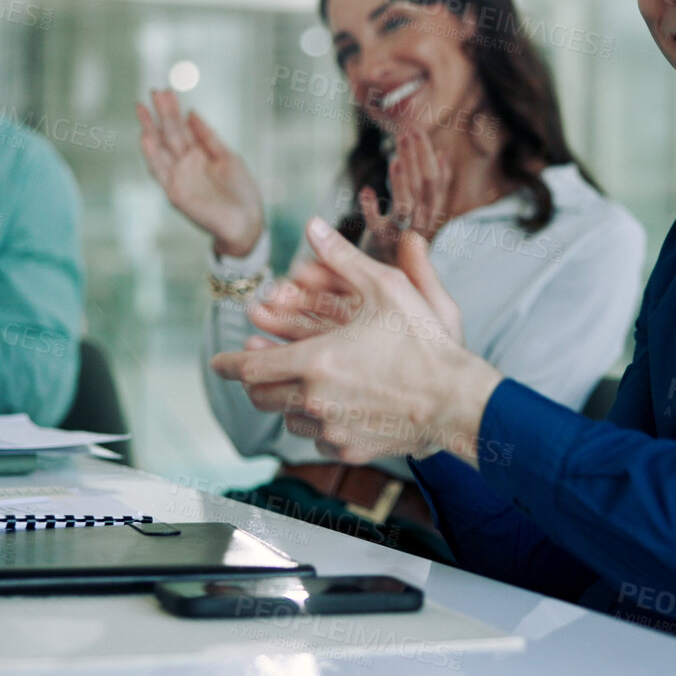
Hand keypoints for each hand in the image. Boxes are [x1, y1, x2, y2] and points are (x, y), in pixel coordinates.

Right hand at [137, 89, 264, 257]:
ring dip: (150, 130)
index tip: (166, 90)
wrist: (247, 222)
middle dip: (161, 113)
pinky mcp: (176, 192)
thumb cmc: (241, 191)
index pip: (181, 127)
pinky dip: (152, 155)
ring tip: (142, 109)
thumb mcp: (228, 157)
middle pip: (169, 134)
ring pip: (160, 149)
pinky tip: (146, 138)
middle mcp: (185, 164)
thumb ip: (208, 137)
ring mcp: (178, 177)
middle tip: (154, 90)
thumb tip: (192, 112)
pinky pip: (160, 172)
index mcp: (198, 154)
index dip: (173, 109)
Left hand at [211, 217, 498, 465]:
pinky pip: (316, 439)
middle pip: (261, 396)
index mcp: (315, 361)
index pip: (249, 368)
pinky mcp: (349, 449)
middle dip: (255, 381)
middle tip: (258, 370)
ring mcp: (331, 429)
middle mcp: (315, 400)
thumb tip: (314, 226)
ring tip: (299, 387)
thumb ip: (343, 257)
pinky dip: (316, 424)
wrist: (457, 400)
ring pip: (287, 419)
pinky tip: (330, 410)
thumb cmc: (424, 343)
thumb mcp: (387, 289)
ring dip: (287, 402)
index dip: (229, 364)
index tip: (218, 363)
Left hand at [359, 126, 449, 259]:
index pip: (436, 181)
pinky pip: (378, 226)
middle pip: (424, 188)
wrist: (387, 283)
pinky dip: (372, 209)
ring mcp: (402, 237)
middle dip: (417, 158)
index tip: (419, 130)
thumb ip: (430, 186)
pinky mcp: (381, 246)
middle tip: (407, 132)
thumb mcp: (420, 212)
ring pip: (407, 205)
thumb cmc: (401, 241)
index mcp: (432, 214)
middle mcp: (421, 226)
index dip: (428, 155)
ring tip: (395, 155)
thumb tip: (442, 153)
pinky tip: (366, 191)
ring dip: (401, 179)